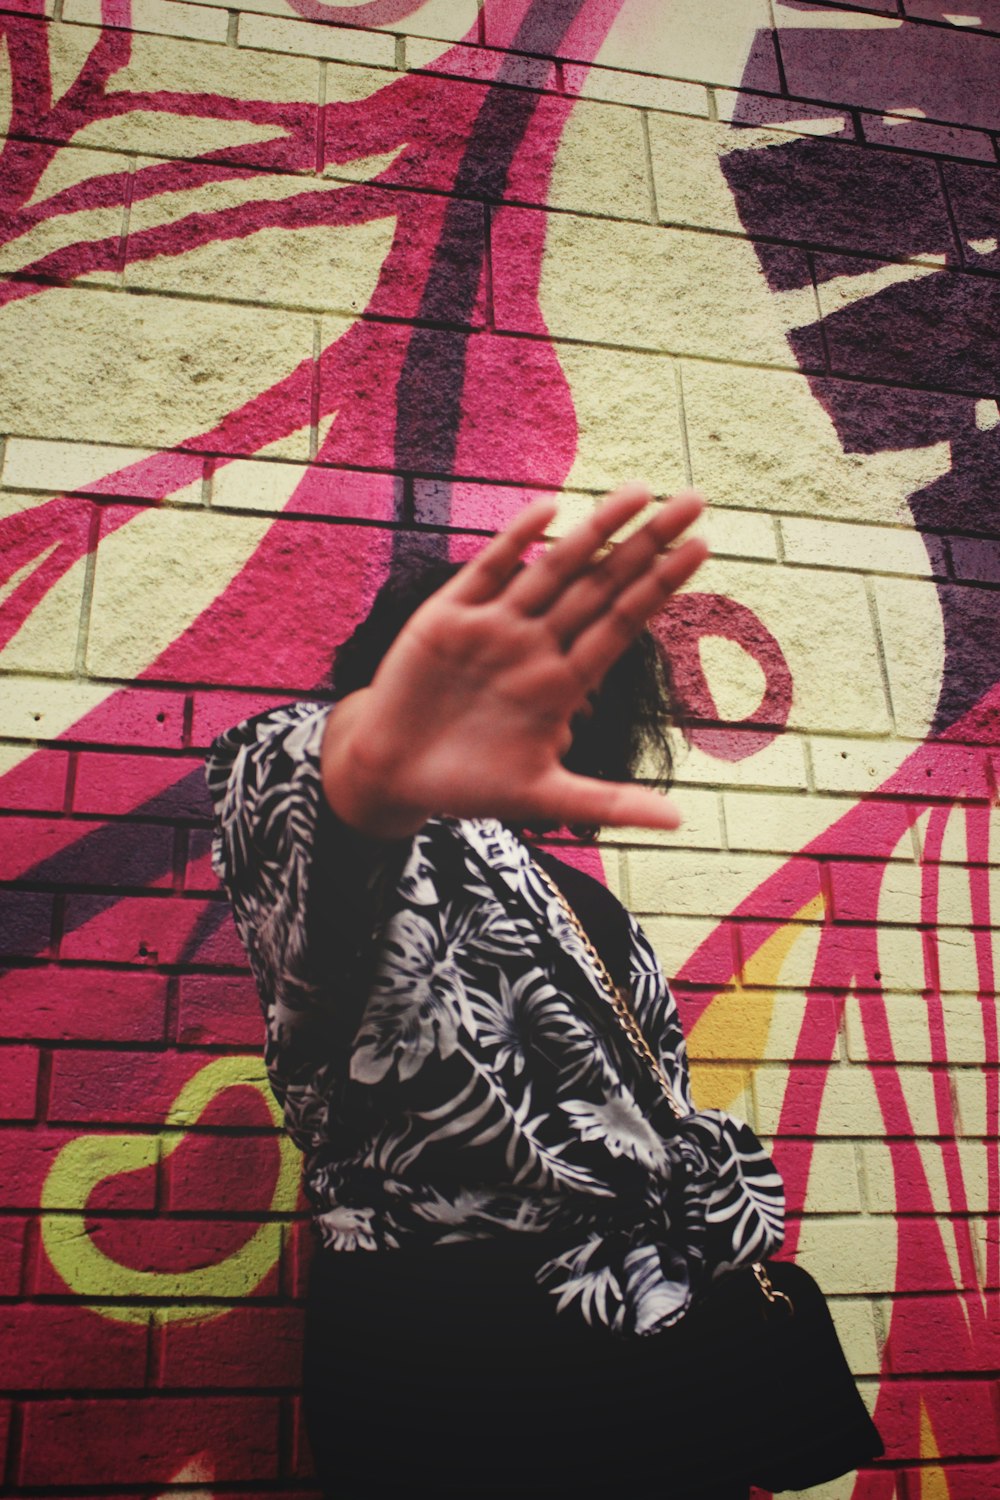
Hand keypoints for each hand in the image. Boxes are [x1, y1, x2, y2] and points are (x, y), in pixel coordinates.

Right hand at [322, 483, 707, 837]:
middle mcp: (537, 644)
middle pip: (602, 584)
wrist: (396, 773)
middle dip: (646, 543)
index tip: (702, 547)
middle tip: (695, 500)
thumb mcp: (545, 799)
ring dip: (594, 530)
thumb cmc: (471, 786)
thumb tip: (679, 825)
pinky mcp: (449, 617)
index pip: (625, 622)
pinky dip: (517, 542)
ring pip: (555, 568)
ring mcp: (495, 626)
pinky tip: (550, 510)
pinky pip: (490, 571)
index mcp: (565, 681)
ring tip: (637, 492)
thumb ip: (610, 803)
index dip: (662, 584)